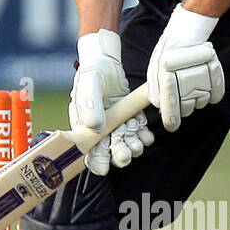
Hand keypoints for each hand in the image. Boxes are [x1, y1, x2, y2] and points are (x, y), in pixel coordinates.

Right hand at [70, 29, 153, 175]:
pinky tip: (146, 134)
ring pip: (126, 142)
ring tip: (139, 143)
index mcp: (84, 126)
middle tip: (126, 155)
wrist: (106, 61)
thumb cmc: (90, 74)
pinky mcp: (129, 117)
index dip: (95, 161)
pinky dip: (143, 134)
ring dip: (133, 146)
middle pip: (109, 149)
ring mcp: (116, 124)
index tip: (104, 168)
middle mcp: (100, 129)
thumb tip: (95, 127)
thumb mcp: (88, 86)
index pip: (88, 149)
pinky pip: (137, 131)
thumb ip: (89, 105)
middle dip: (119, 154)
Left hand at [146, 5, 224, 131]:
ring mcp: (198, 74)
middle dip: (185, 107)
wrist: (187, 30)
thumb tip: (159, 106)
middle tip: (184, 98)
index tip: (172, 126)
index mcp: (163, 76)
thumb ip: (155, 88)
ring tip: (193, 83)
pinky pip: (215, 94)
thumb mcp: (154, 67)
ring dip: (198, 99)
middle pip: (187, 107)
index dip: (171, 118)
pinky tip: (206, 86)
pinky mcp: (213, 70)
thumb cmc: (169, 50)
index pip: (169, 105)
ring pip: (201, 102)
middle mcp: (181, 76)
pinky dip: (212, 94)